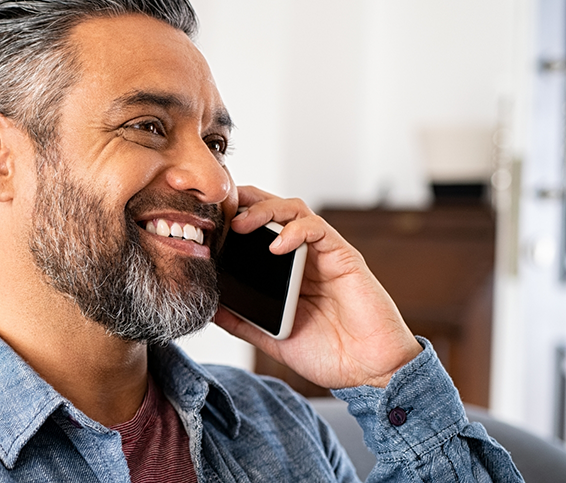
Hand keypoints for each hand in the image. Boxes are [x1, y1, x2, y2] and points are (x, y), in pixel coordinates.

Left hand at [213, 186, 422, 388]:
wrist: (369, 372)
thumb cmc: (328, 353)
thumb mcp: (272, 338)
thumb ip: (244, 322)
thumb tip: (209, 308)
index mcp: (285, 271)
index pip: (257, 230)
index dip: (233, 219)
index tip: (206, 223)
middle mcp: (303, 256)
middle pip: (272, 210)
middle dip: (245, 203)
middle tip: (220, 212)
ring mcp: (323, 253)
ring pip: (294, 209)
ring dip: (265, 210)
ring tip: (242, 224)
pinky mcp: (343, 256)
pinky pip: (318, 229)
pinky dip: (296, 230)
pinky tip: (278, 244)